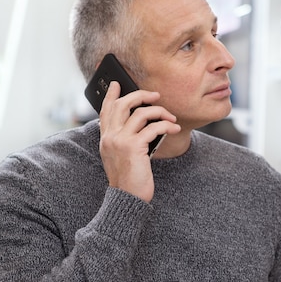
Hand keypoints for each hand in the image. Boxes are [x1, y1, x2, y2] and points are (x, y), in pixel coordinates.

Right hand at [98, 81, 180, 201]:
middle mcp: (110, 137)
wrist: (127, 198)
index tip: (116, 83)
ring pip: (141, 113)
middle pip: (123, 104)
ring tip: (171, 117)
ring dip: (160, 111)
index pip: (105, 110)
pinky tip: (174, 127)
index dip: (111, 95)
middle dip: (141, 95)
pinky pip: (154, 127)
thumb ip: (125, 140)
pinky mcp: (134, 147)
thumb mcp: (122, 156)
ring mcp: (120, 141)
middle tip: (155, 95)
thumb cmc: (129, 179)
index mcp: (106, 139)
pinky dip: (167, 125)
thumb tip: (143, 123)